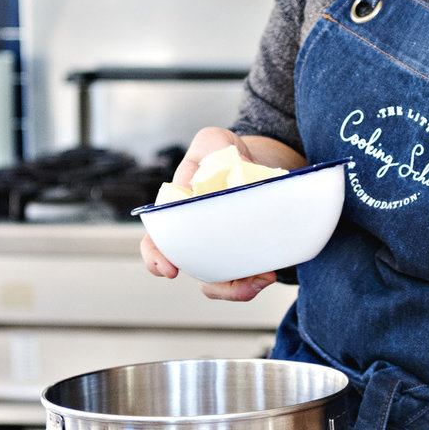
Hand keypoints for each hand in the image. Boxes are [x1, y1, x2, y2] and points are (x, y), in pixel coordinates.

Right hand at [135, 127, 299, 301]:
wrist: (257, 161)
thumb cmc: (225, 154)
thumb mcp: (213, 141)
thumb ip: (210, 149)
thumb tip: (222, 175)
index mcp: (179, 213)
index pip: (157, 241)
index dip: (157, 258)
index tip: (169, 270)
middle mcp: (196, 237)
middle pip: (196, 271)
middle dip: (217, 286)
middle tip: (238, 284)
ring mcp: (222, 248)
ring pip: (224, 282)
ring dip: (241, 288)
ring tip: (264, 277)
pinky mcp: (246, 252)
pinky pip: (247, 275)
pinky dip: (258, 278)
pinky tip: (271, 269)